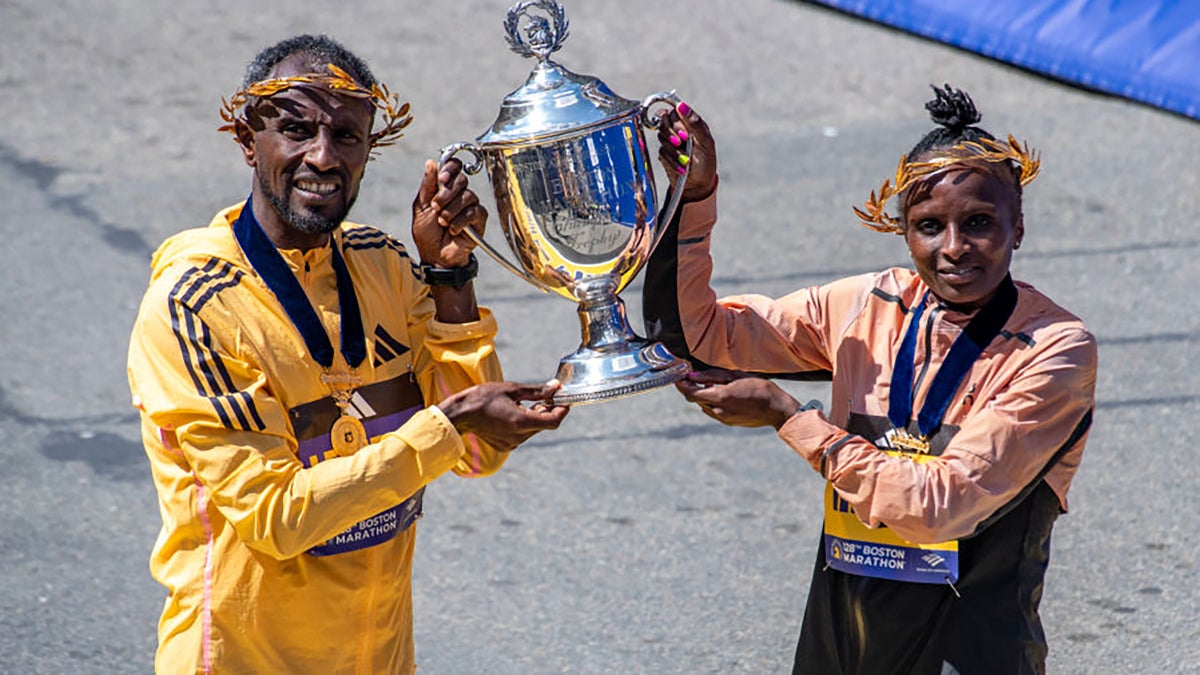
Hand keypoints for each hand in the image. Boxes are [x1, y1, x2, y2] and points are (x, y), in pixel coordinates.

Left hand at [412, 158, 486, 267]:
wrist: (435, 256)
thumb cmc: (427, 233)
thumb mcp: (421, 207)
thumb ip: (427, 185)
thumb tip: (431, 162)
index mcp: (446, 187)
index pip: (454, 166)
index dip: (450, 169)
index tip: (441, 180)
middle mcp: (460, 193)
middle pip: (462, 180)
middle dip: (446, 194)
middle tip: (436, 208)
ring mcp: (471, 206)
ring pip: (467, 196)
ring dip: (451, 211)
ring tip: (443, 223)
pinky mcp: (480, 219)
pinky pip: (474, 212)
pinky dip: (460, 222)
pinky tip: (453, 230)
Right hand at [437, 380, 569, 451]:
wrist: (459, 415)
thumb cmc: (482, 398)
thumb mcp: (512, 389)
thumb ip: (537, 391)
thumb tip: (556, 387)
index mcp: (521, 422)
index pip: (554, 421)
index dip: (562, 410)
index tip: (563, 399)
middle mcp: (519, 437)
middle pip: (544, 424)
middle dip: (549, 410)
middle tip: (546, 394)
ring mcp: (512, 443)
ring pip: (534, 429)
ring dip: (536, 416)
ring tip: (526, 401)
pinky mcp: (505, 446)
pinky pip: (522, 434)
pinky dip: (524, 423)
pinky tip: (514, 411)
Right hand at [656, 100, 717, 202]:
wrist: (698, 185)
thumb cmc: (706, 162)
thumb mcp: (705, 142)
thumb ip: (694, 123)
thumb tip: (681, 105)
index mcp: (690, 122)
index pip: (675, 110)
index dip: (676, 119)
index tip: (684, 133)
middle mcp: (678, 129)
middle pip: (663, 120)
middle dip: (672, 134)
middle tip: (683, 144)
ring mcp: (669, 140)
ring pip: (661, 136)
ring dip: (673, 150)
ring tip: (686, 160)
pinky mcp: (663, 153)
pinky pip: (661, 151)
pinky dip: (672, 160)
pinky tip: (682, 168)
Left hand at [675, 369, 799, 428]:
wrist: (776, 409)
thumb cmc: (759, 388)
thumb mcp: (735, 376)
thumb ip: (712, 376)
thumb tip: (693, 376)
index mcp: (719, 397)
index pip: (690, 393)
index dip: (681, 385)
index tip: (679, 377)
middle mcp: (718, 410)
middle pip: (696, 400)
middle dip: (693, 388)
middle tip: (696, 376)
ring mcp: (723, 418)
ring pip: (704, 405)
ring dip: (704, 395)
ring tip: (715, 384)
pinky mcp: (728, 422)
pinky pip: (713, 411)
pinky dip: (712, 402)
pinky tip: (724, 394)